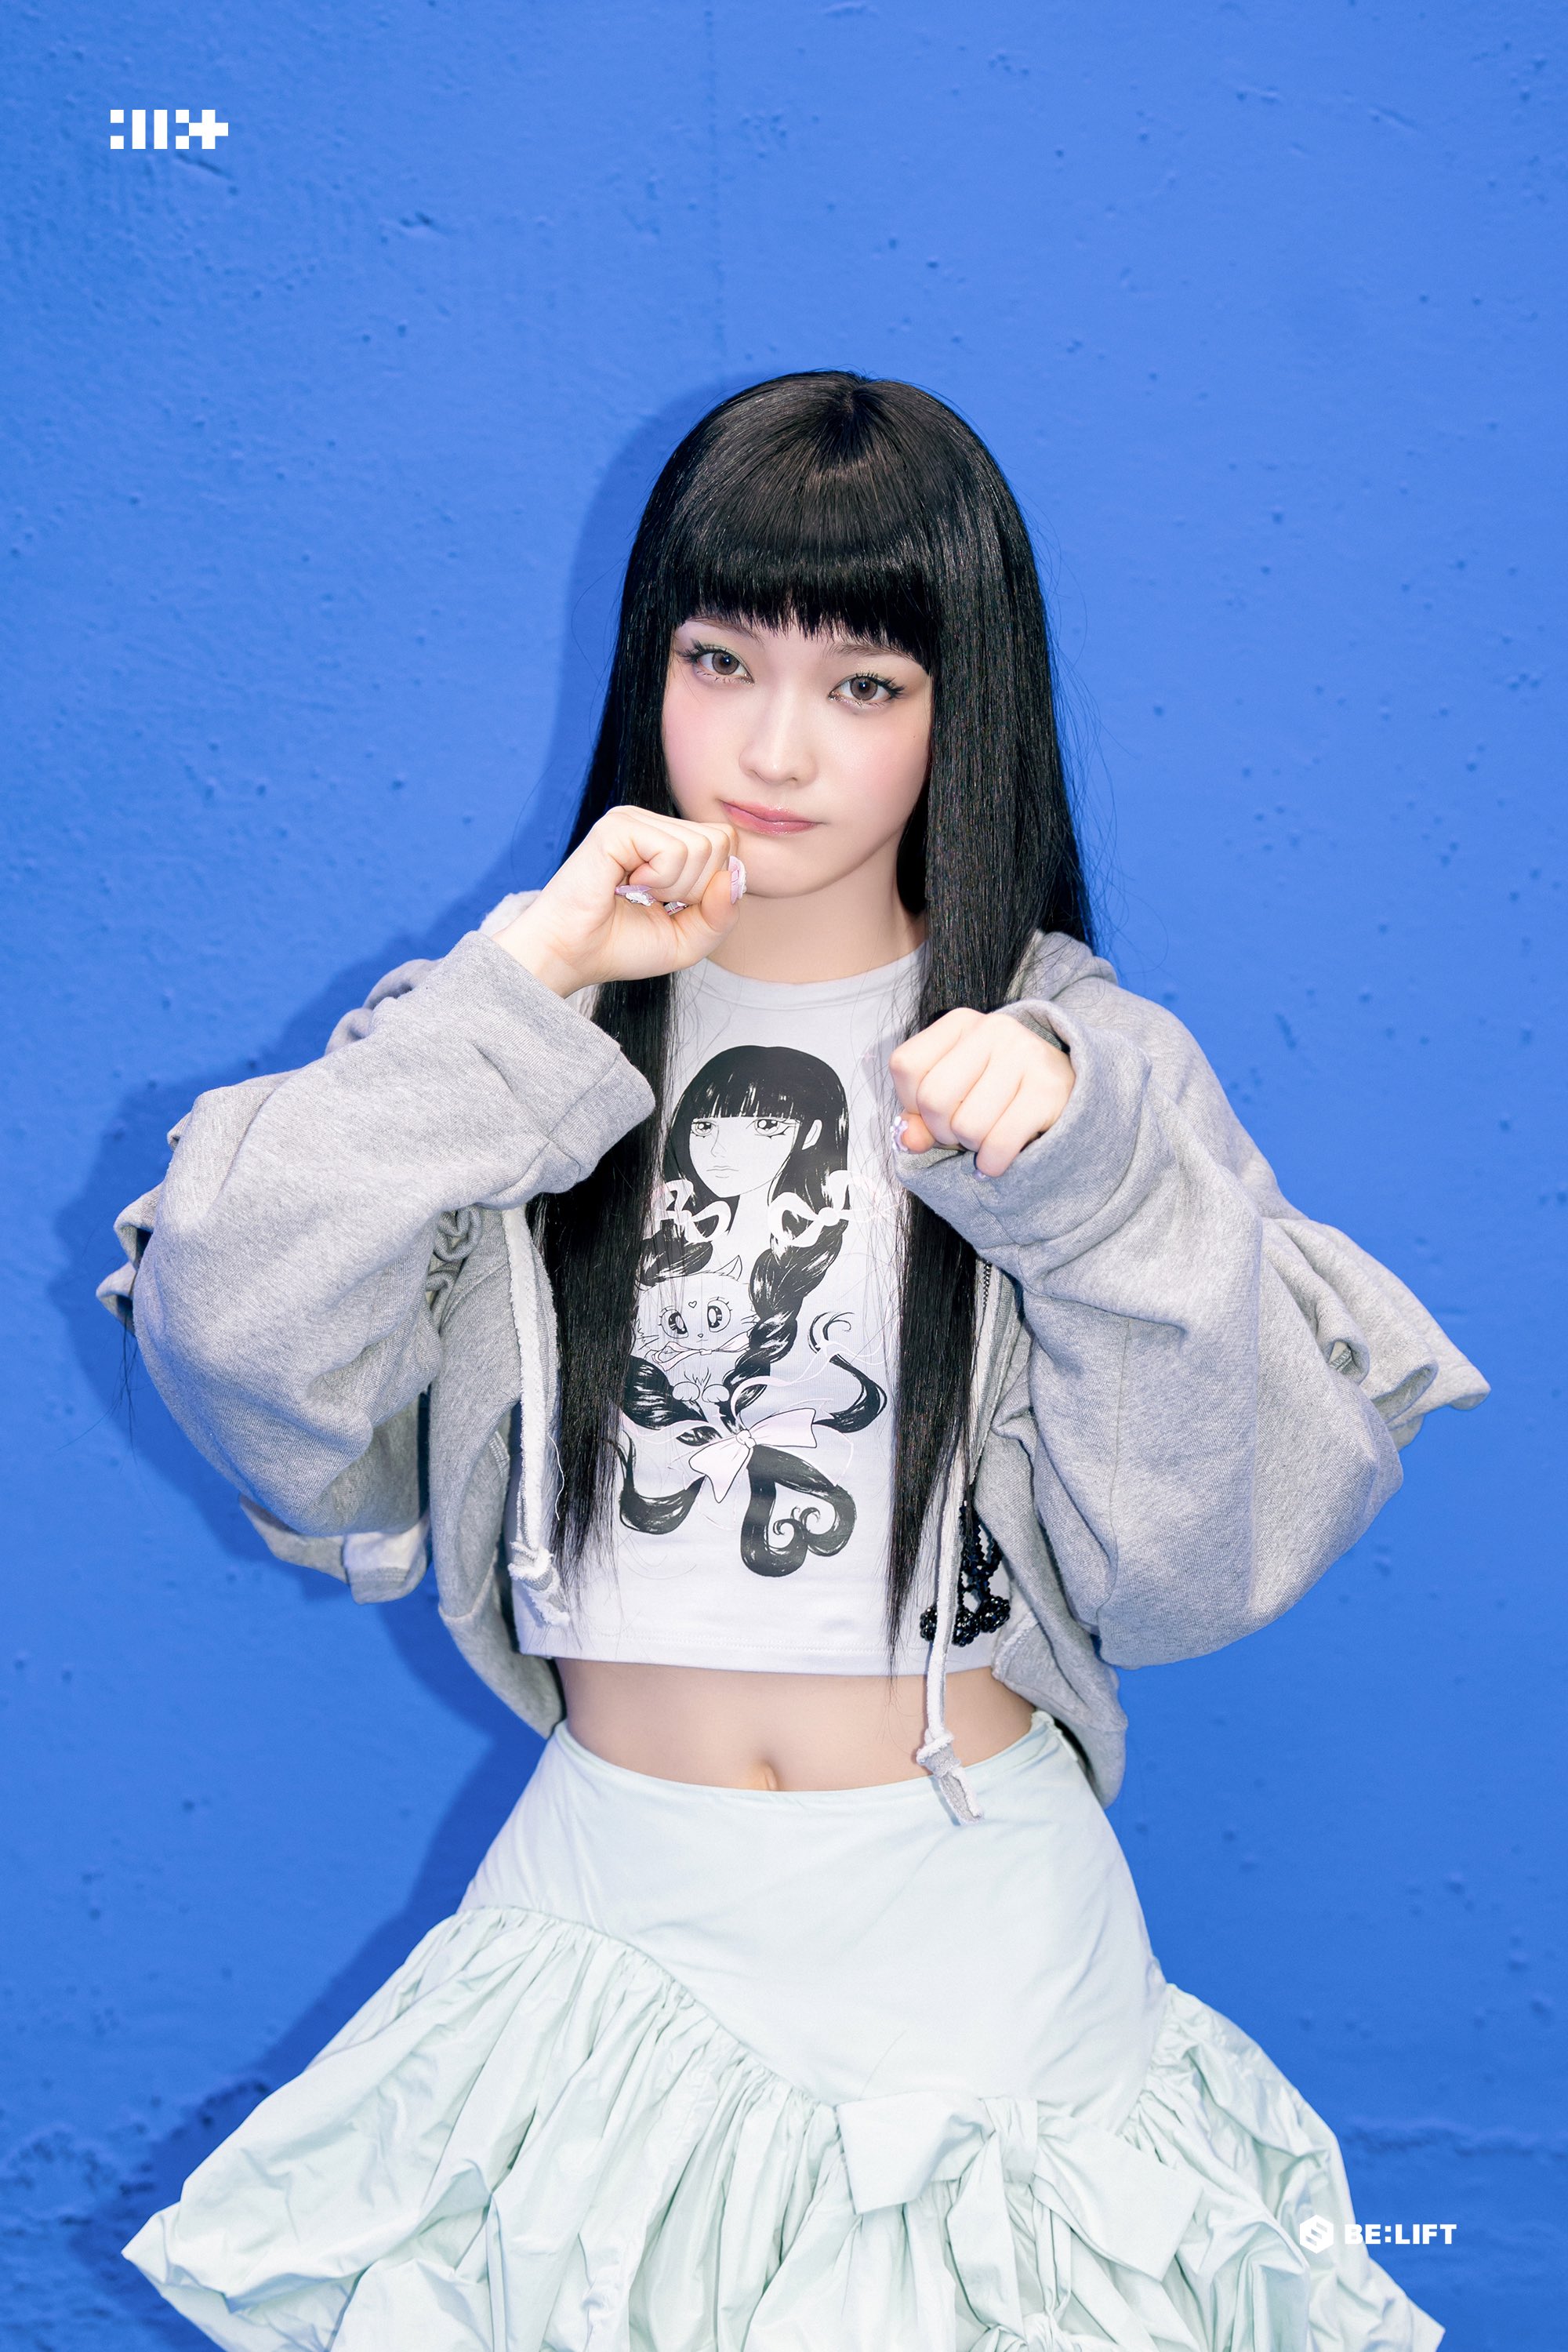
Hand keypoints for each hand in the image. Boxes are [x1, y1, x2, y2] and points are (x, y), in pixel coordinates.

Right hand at [491, 806, 745, 995]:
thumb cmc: (619, 947)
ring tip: (636, 894)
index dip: (714, 885)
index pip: (726, 841)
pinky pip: (674, 851)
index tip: (674, 907)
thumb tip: (734, 876)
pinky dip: (658, 880)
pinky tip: (625, 885)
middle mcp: (651, 823)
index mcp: (667, 840)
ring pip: (702, 846)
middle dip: (697, 888)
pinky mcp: (618, 827)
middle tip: (652, 901)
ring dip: (676, 887)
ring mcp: (634, 820)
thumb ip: (723, 914)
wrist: (569, 956)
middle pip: (721, 842)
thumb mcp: (689, 940)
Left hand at [888, 1009, 1073, 1176]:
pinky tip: (998, 1158)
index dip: (910, 1101)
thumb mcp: (955, 1094)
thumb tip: (907, 1140)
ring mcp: (1024, 1054)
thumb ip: (921, 1117)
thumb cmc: (1000, 1092)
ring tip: (988, 1135)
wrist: (1071, 1090)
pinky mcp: (1048, 1089)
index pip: (905, 1065)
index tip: (935, 1111)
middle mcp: (992, 1029)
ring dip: (972, 1146)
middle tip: (962, 1132)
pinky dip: (992, 1163)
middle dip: (941, 1130)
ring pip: (967, 1126)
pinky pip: (999, 1143)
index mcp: (960, 1023)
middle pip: (933, 1098)